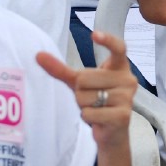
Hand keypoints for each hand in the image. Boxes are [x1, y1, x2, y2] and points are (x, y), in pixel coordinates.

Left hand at [36, 31, 136, 150]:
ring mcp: (127, 98)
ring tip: (96, 109)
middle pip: (85, 78)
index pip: (118, 48)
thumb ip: (62, 69)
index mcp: (120, 67)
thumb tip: (38, 55)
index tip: (94, 34)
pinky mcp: (122, 116)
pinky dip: (87, 117)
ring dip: (84, 106)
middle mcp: (127, 79)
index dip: (107, 40)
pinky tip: (98, 119)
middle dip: (80, 92)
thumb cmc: (97, 101)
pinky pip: (90, 113)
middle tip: (92, 99)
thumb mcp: (79, 83)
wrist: (112, 131)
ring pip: (86, 97)